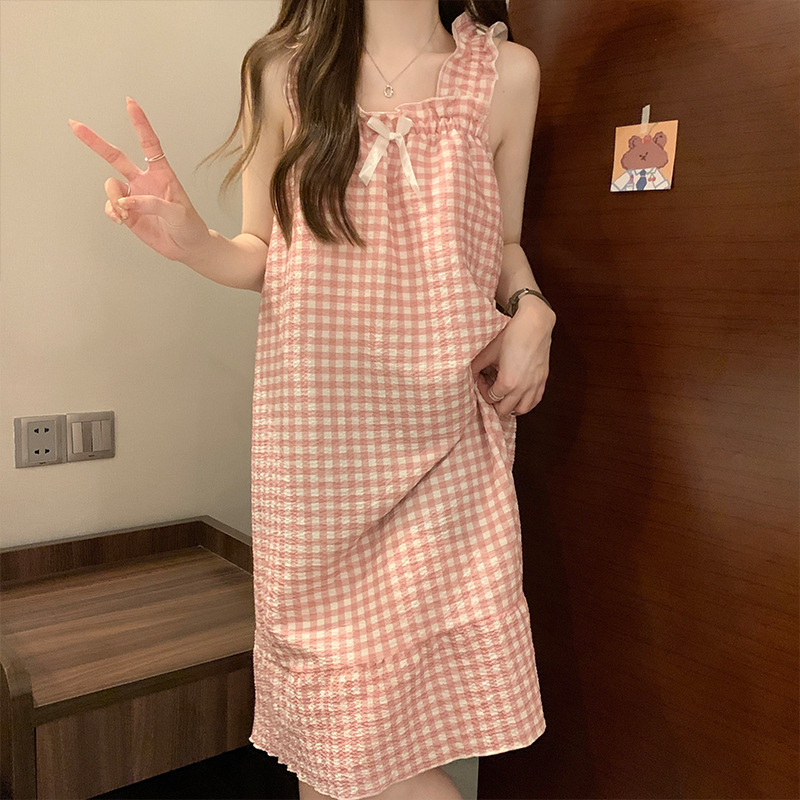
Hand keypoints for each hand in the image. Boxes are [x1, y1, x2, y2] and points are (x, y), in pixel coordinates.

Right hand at [68, 97, 209, 260]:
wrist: (187, 247)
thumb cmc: (189, 226)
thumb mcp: (177, 214)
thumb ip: (153, 204)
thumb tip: (127, 202)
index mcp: (161, 174)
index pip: (149, 143)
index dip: (139, 123)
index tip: (130, 103)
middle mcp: (144, 181)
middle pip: (115, 156)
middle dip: (94, 141)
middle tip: (75, 125)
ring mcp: (134, 196)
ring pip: (111, 186)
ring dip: (114, 199)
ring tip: (127, 214)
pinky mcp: (128, 212)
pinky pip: (110, 206)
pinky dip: (112, 212)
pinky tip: (122, 220)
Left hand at [471, 300, 555, 415]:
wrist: (535, 324)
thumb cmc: (512, 335)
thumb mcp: (489, 351)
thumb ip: (478, 366)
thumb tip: (472, 374)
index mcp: (508, 382)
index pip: (491, 398)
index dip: (483, 391)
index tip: (481, 380)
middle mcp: (523, 388)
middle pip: (505, 409)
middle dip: (495, 401)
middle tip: (491, 389)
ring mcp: (535, 385)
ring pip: (522, 410)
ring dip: (511, 406)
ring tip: (504, 396)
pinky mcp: (543, 380)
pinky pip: (535, 401)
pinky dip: (526, 402)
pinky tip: (519, 395)